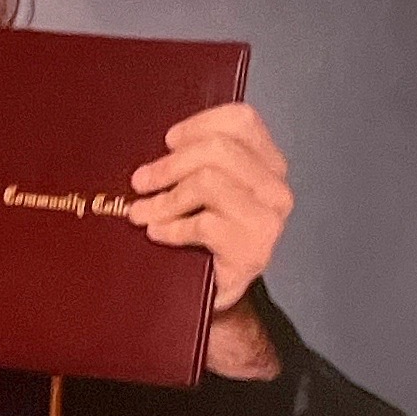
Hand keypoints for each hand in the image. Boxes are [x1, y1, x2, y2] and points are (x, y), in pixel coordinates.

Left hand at [127, 102, 293, 377]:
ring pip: (209, 182)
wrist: (210, 294)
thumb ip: (190, 160)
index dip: (198, 124)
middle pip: (219, 149)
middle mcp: (275, 189)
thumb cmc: (198, 237)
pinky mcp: (252, 251)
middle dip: (170, 164)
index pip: (241, 120)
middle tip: (140, 181)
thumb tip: (149, 141)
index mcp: (267, 164)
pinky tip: (157, 233)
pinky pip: (203, 223)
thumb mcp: (198, 190)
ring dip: (165, 198)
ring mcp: (268, 221)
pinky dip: (171, 227)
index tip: (167, 141)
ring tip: (141, 212)